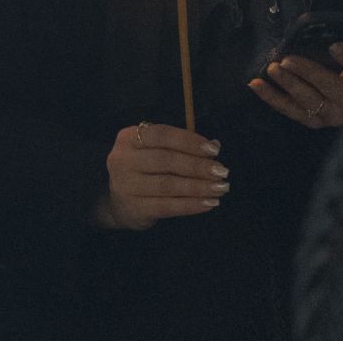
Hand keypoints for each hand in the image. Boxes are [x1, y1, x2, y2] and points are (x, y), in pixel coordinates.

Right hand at [93, 122, 228, 230]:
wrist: (119, 203)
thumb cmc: (144, 170)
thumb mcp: (155, 152)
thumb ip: (181, 147)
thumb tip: (214, 146)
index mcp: (128, 138)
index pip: (161, 135)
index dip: (189, 141)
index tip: (214, 150)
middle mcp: (123, 159)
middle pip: (165, 160)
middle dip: (198, 166)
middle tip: (222, 172)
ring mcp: (126, 185)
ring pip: (168, 185)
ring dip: (198, 187)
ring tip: (220, 188)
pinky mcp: (134, 208)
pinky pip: (167, 206)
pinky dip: (191, 205)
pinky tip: (209, 203)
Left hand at [248, 39, 342, 128]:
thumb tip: (338, 24)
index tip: (333, 45)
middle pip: (330, 87)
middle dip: (308, 72)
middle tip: (288, 59)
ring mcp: (332, 115)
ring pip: (308, 101)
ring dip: (288, 84)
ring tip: (273, 68)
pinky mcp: (313, 121)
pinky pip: (289, 110)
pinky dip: (270, 97)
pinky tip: (255, 83)